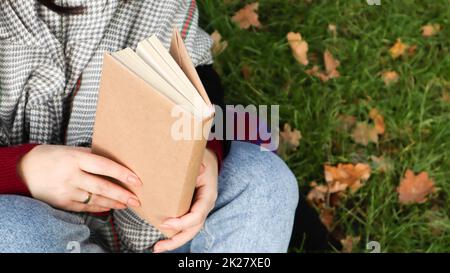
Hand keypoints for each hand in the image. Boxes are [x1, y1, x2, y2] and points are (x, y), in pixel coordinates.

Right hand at [17, 145, 141, 212]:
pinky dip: (99, 207)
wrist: (23, 170)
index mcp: (75, 158)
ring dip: (113, 202)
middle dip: (122, 194)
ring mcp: (65, 190)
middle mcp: (71, 175)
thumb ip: (91, 155)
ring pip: (95, 199)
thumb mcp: (70, 150)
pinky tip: (110, 207)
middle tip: (137, 200)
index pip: (104, 166)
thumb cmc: (52, 156)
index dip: (122, 174)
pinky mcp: (61, 202)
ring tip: (127, 204)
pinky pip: (85, 207)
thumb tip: (116, 159)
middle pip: (102, 187)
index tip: (137, 180)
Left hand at [153, 148, 218, 252]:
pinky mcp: (192, 211)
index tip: (165, 222)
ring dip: (174, 241)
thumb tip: (200, 167)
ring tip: (156, 248)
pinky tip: (161, 239)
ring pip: (189, 231)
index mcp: (208, 195)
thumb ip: (199, 163)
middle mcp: (205, 206)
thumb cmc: (203, 160)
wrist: (208, 162)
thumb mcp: (201, 159)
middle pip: (193, 229)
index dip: (182, 222)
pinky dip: (174, 234)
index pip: (198, 215)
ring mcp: (199, 210)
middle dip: (176, 240)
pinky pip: (185, 227)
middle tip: (158, 246)